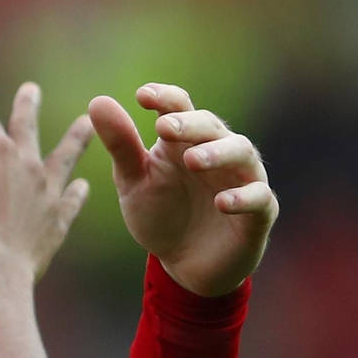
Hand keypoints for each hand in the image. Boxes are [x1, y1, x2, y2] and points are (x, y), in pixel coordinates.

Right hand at [0, 82, 92, 281]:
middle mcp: (24, 161)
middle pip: (27, 127)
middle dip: (27, 106)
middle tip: (31, 90)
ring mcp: (46, 188)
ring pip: (65, 156)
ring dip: (75, 137)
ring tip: (87, 123)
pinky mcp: (59, 216)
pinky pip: (72, 199)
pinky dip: (77, 192)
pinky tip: (82, 186)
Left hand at [88, 84, 275, 296]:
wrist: (185, 262)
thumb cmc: (162, 213)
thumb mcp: (134, 182)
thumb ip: (120, 145)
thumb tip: (97, 101)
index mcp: (185, 141)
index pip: (179, 109)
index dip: (165, 98)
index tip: (142, 95)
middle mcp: (219, 152)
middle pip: (211, 127)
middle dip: (189, 124)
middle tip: (164, 127)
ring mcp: (242, 179)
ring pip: (241, 153)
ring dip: (217, 153)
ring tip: (192, 160)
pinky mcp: (258, 211)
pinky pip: (259, 198)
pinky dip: (243, 197)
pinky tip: (222, 202)